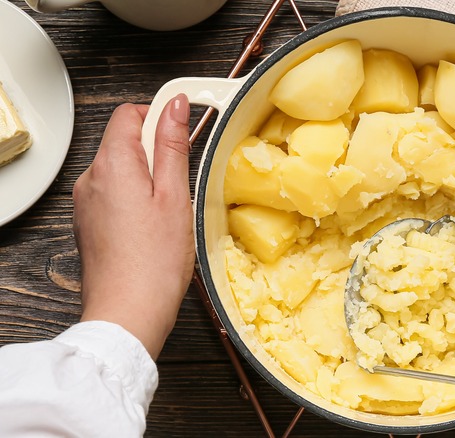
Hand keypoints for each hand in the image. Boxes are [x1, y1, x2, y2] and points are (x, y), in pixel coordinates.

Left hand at [73, 95, 193, 359]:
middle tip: (182, 181)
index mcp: (112, 165)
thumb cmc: (155, 262)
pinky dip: (136, 198)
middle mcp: (91, 179)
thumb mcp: (175, 196)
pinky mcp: (89, 223)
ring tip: (170, 209)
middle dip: (156, 150)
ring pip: (121, 169)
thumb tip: (174, 106)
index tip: (184, 128)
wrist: (128, 313)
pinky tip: (155, 224)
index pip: (129, 113)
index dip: (159, 115)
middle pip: (124, 140)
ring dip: (148, 176)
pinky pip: (114, 193)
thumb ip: (173, 145)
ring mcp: (87, 202)